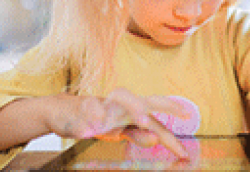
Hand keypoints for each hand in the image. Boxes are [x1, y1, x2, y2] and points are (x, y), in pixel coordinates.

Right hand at [42, 87, 189, 157]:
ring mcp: (104, 104)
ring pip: (123, 95)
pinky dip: (93, 117)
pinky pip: (90, 108)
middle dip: (165, 105)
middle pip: (147, 99)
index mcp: (132, 113)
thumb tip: (155, 139)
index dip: (170, 137)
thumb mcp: (120, 130)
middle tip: (183, 113)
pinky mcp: (83, 107)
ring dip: (135, 107)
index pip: (155, 123)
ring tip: (144, 122)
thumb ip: (138, 134)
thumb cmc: (99, 119)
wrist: (65, 112)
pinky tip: (90, 128)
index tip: (184, 153)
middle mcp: (121, 105)